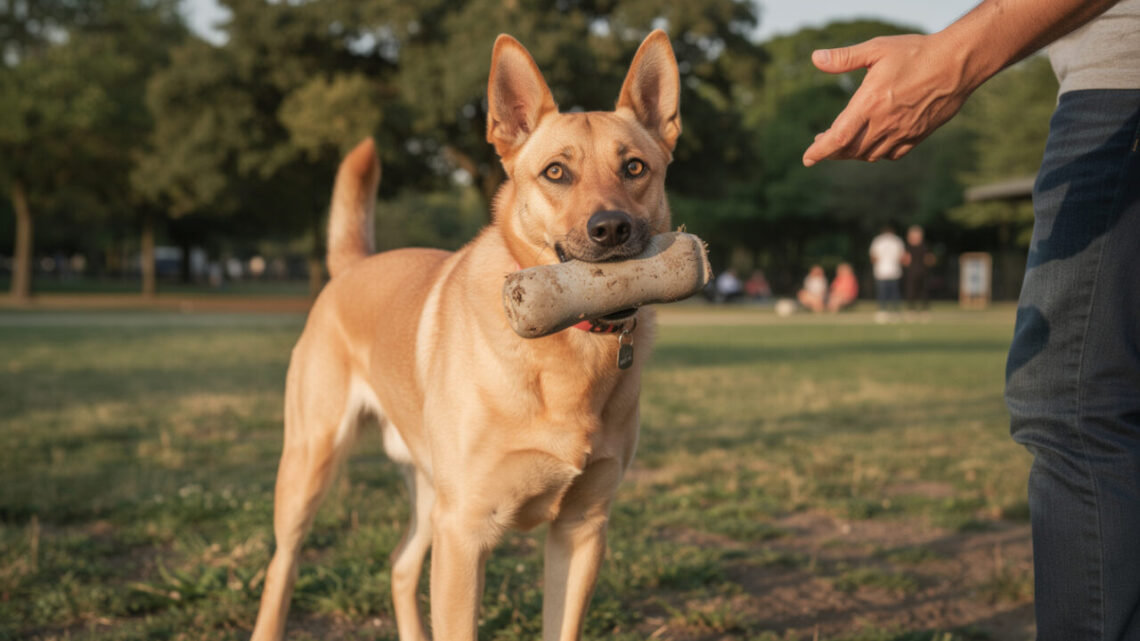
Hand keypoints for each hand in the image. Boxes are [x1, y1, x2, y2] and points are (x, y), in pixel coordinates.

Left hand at [802, 33, 978, 165]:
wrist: (957, 63)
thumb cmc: (916, 52)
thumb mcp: (877, 49)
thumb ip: (845, 58)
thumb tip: (816, 58)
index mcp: (870, 103)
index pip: (838, 137)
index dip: (820, 151)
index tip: (808, 159)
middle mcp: (884, 123)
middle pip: (850, 149)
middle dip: (832, 151)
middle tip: (821, 144)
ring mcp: (902, 132)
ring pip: (869, 154)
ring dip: (852, 152)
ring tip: (843, 142)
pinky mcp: (917, 136)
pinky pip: (891, 154)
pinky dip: (876, 153)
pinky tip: (872, 143)